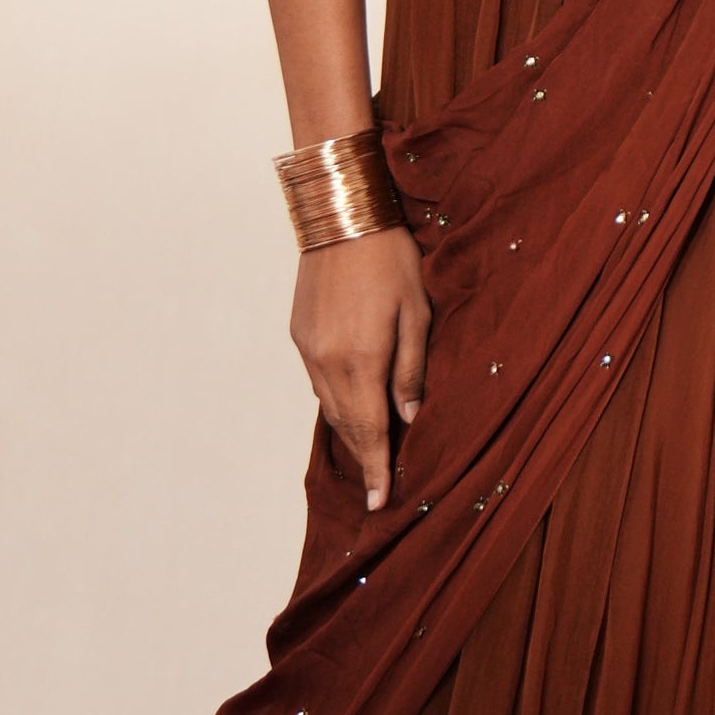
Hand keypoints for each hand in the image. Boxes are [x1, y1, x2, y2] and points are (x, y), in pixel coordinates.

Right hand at [292, 227, 433, 511]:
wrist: (341, 213)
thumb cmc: (391, 258)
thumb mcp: (417, 313)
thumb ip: (412, 369)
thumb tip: (410, 415)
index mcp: (361, 360)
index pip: (371, 430)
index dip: (377, 468)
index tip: (378, 502)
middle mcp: (327, 361)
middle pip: (347, 424)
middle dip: (364, 456)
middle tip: (379, 483)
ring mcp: (307, 349)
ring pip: (329, 405)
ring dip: (350, 430)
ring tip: (371, 449)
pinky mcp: (298, 334)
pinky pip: (317, 381)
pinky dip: (336, 400)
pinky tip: (352, 404)